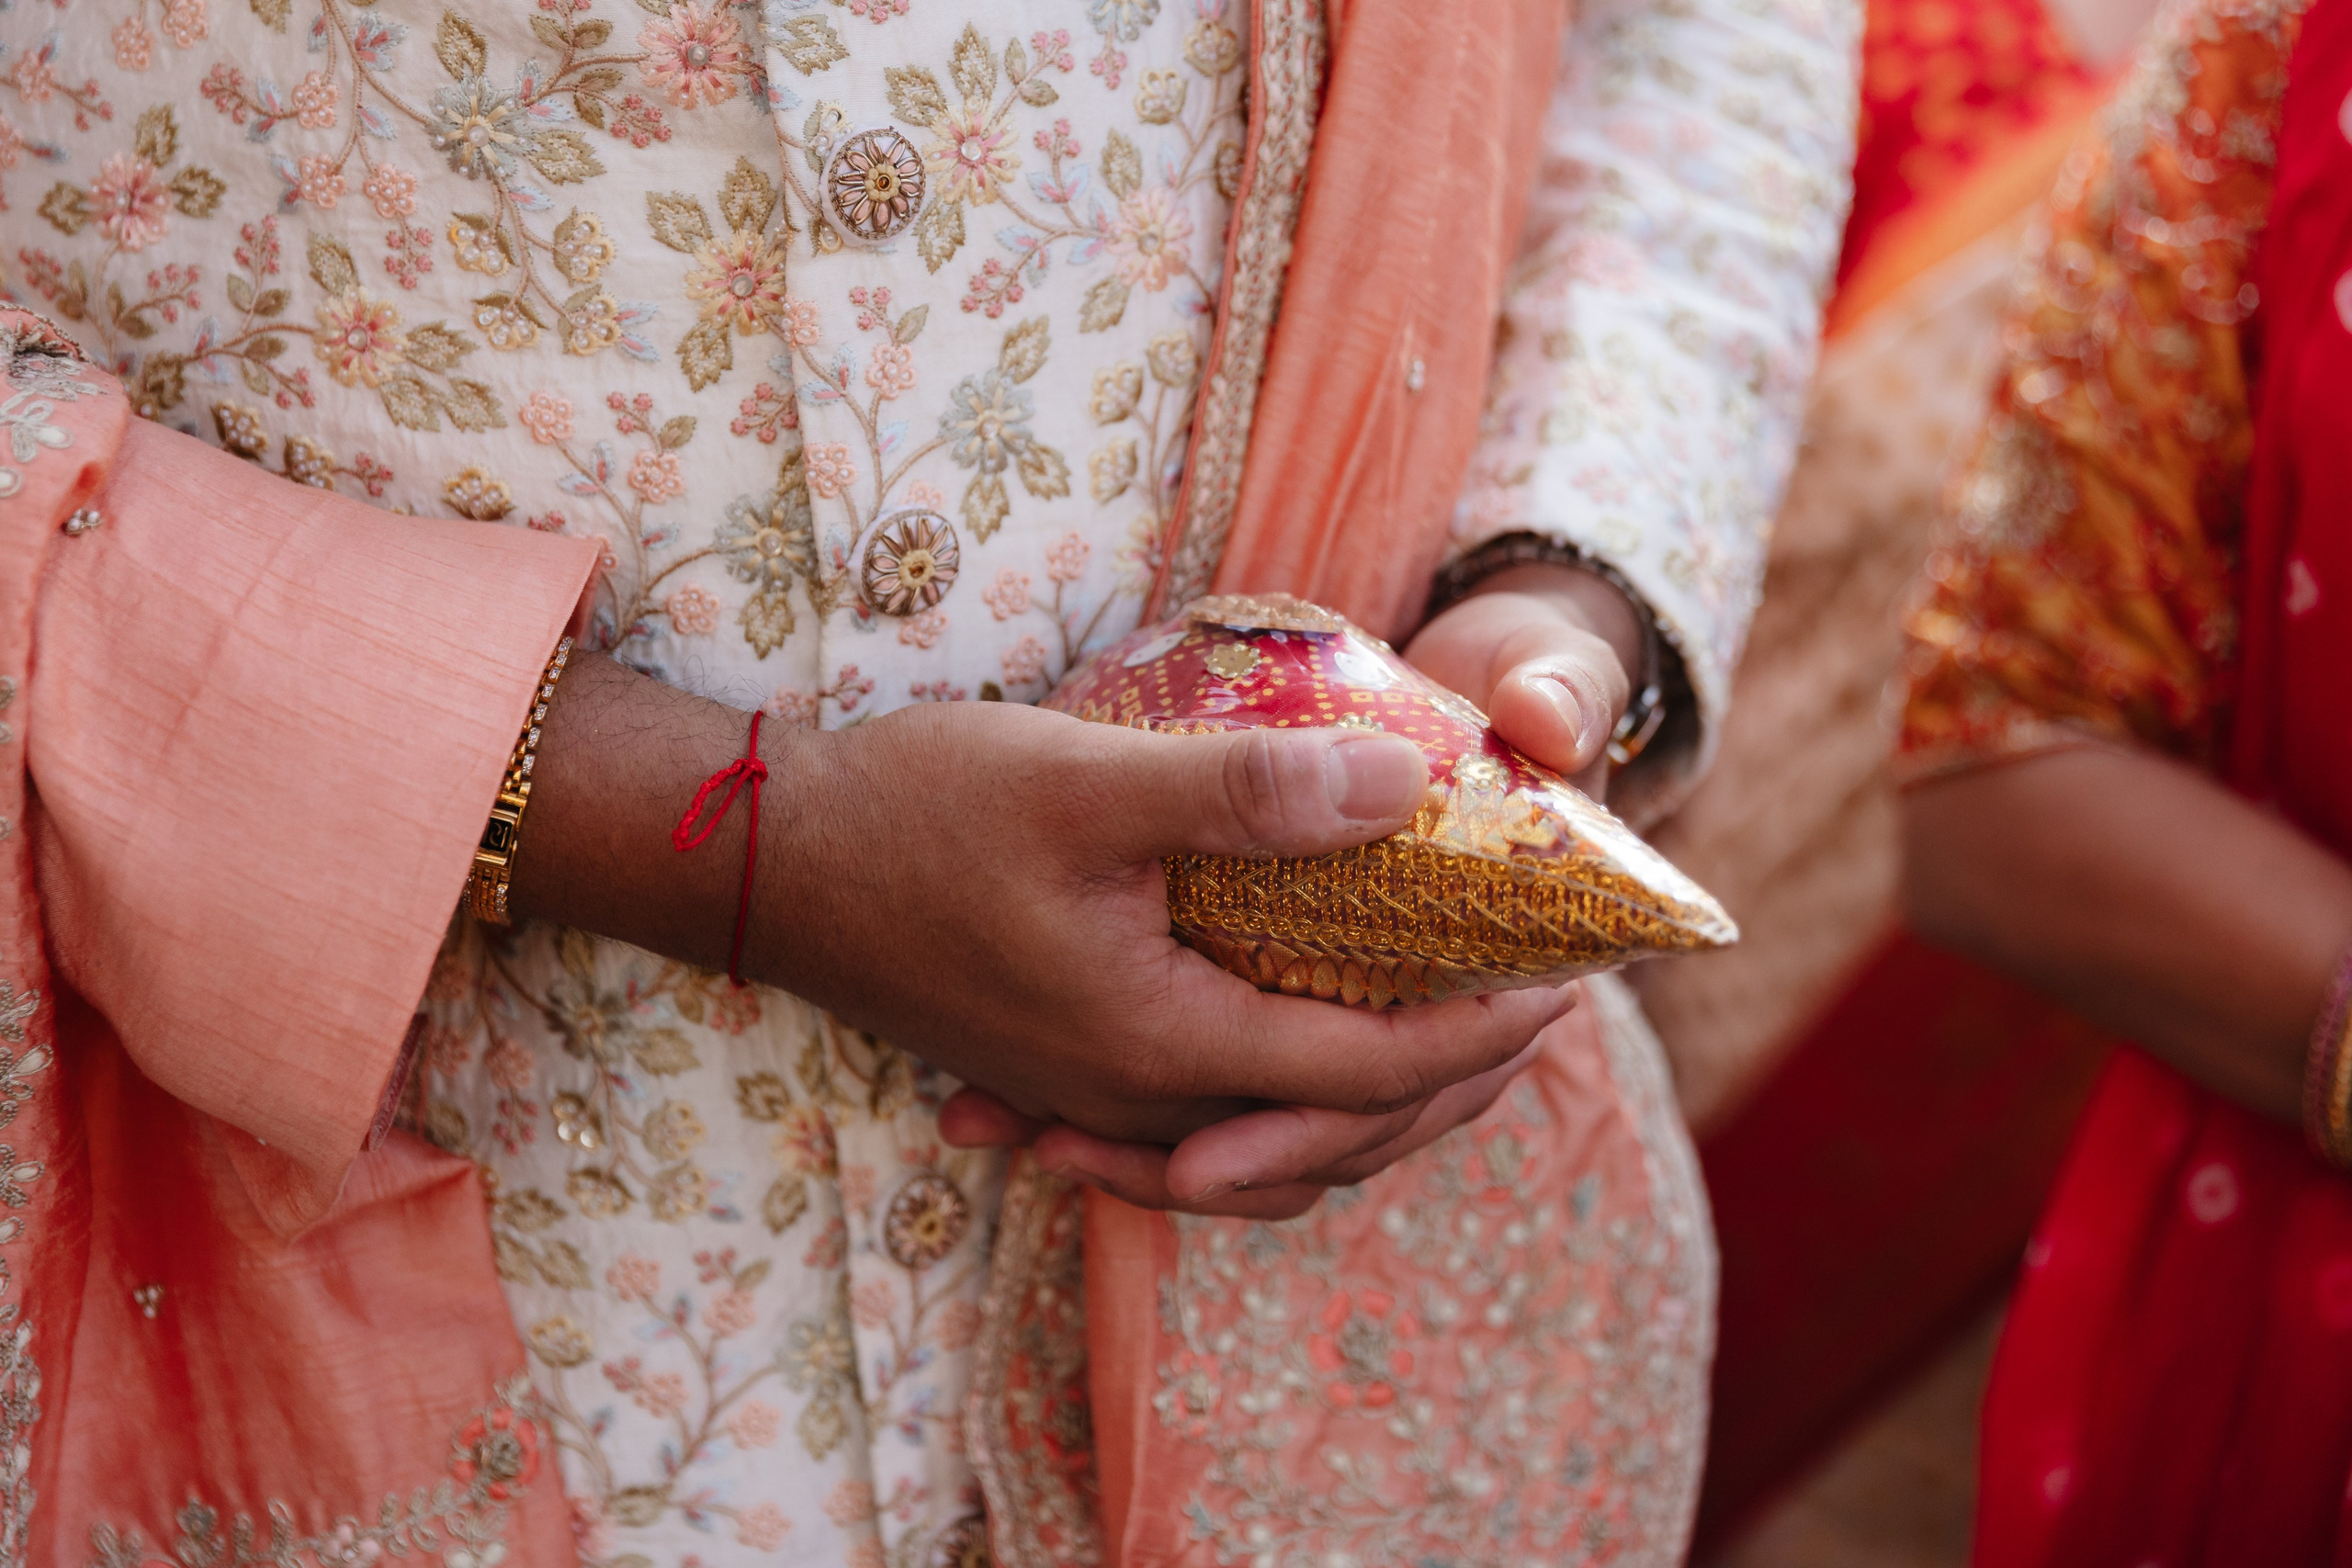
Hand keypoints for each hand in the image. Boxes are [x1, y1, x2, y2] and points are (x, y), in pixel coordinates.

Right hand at [940, 563, 1641, 1214]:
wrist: (762, 863)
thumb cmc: (916, 813)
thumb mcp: (1086, 782)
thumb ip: (1248, 793)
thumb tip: (1408, 783)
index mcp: (1159, 1040)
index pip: (1366, 1076)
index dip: (1480, 1034)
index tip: (1563, 981)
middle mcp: (1132, 1097)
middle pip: (1331, 1136)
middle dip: (1448, 1087)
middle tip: (1527, 1012)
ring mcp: (1088, 1096)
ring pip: (1265, 1148)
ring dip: (1364, 1110)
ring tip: (1435, 1040)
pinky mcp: (1057, 1071)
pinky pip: (1197, 1129)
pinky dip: (1270, 1116)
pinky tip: (1285, 1068)